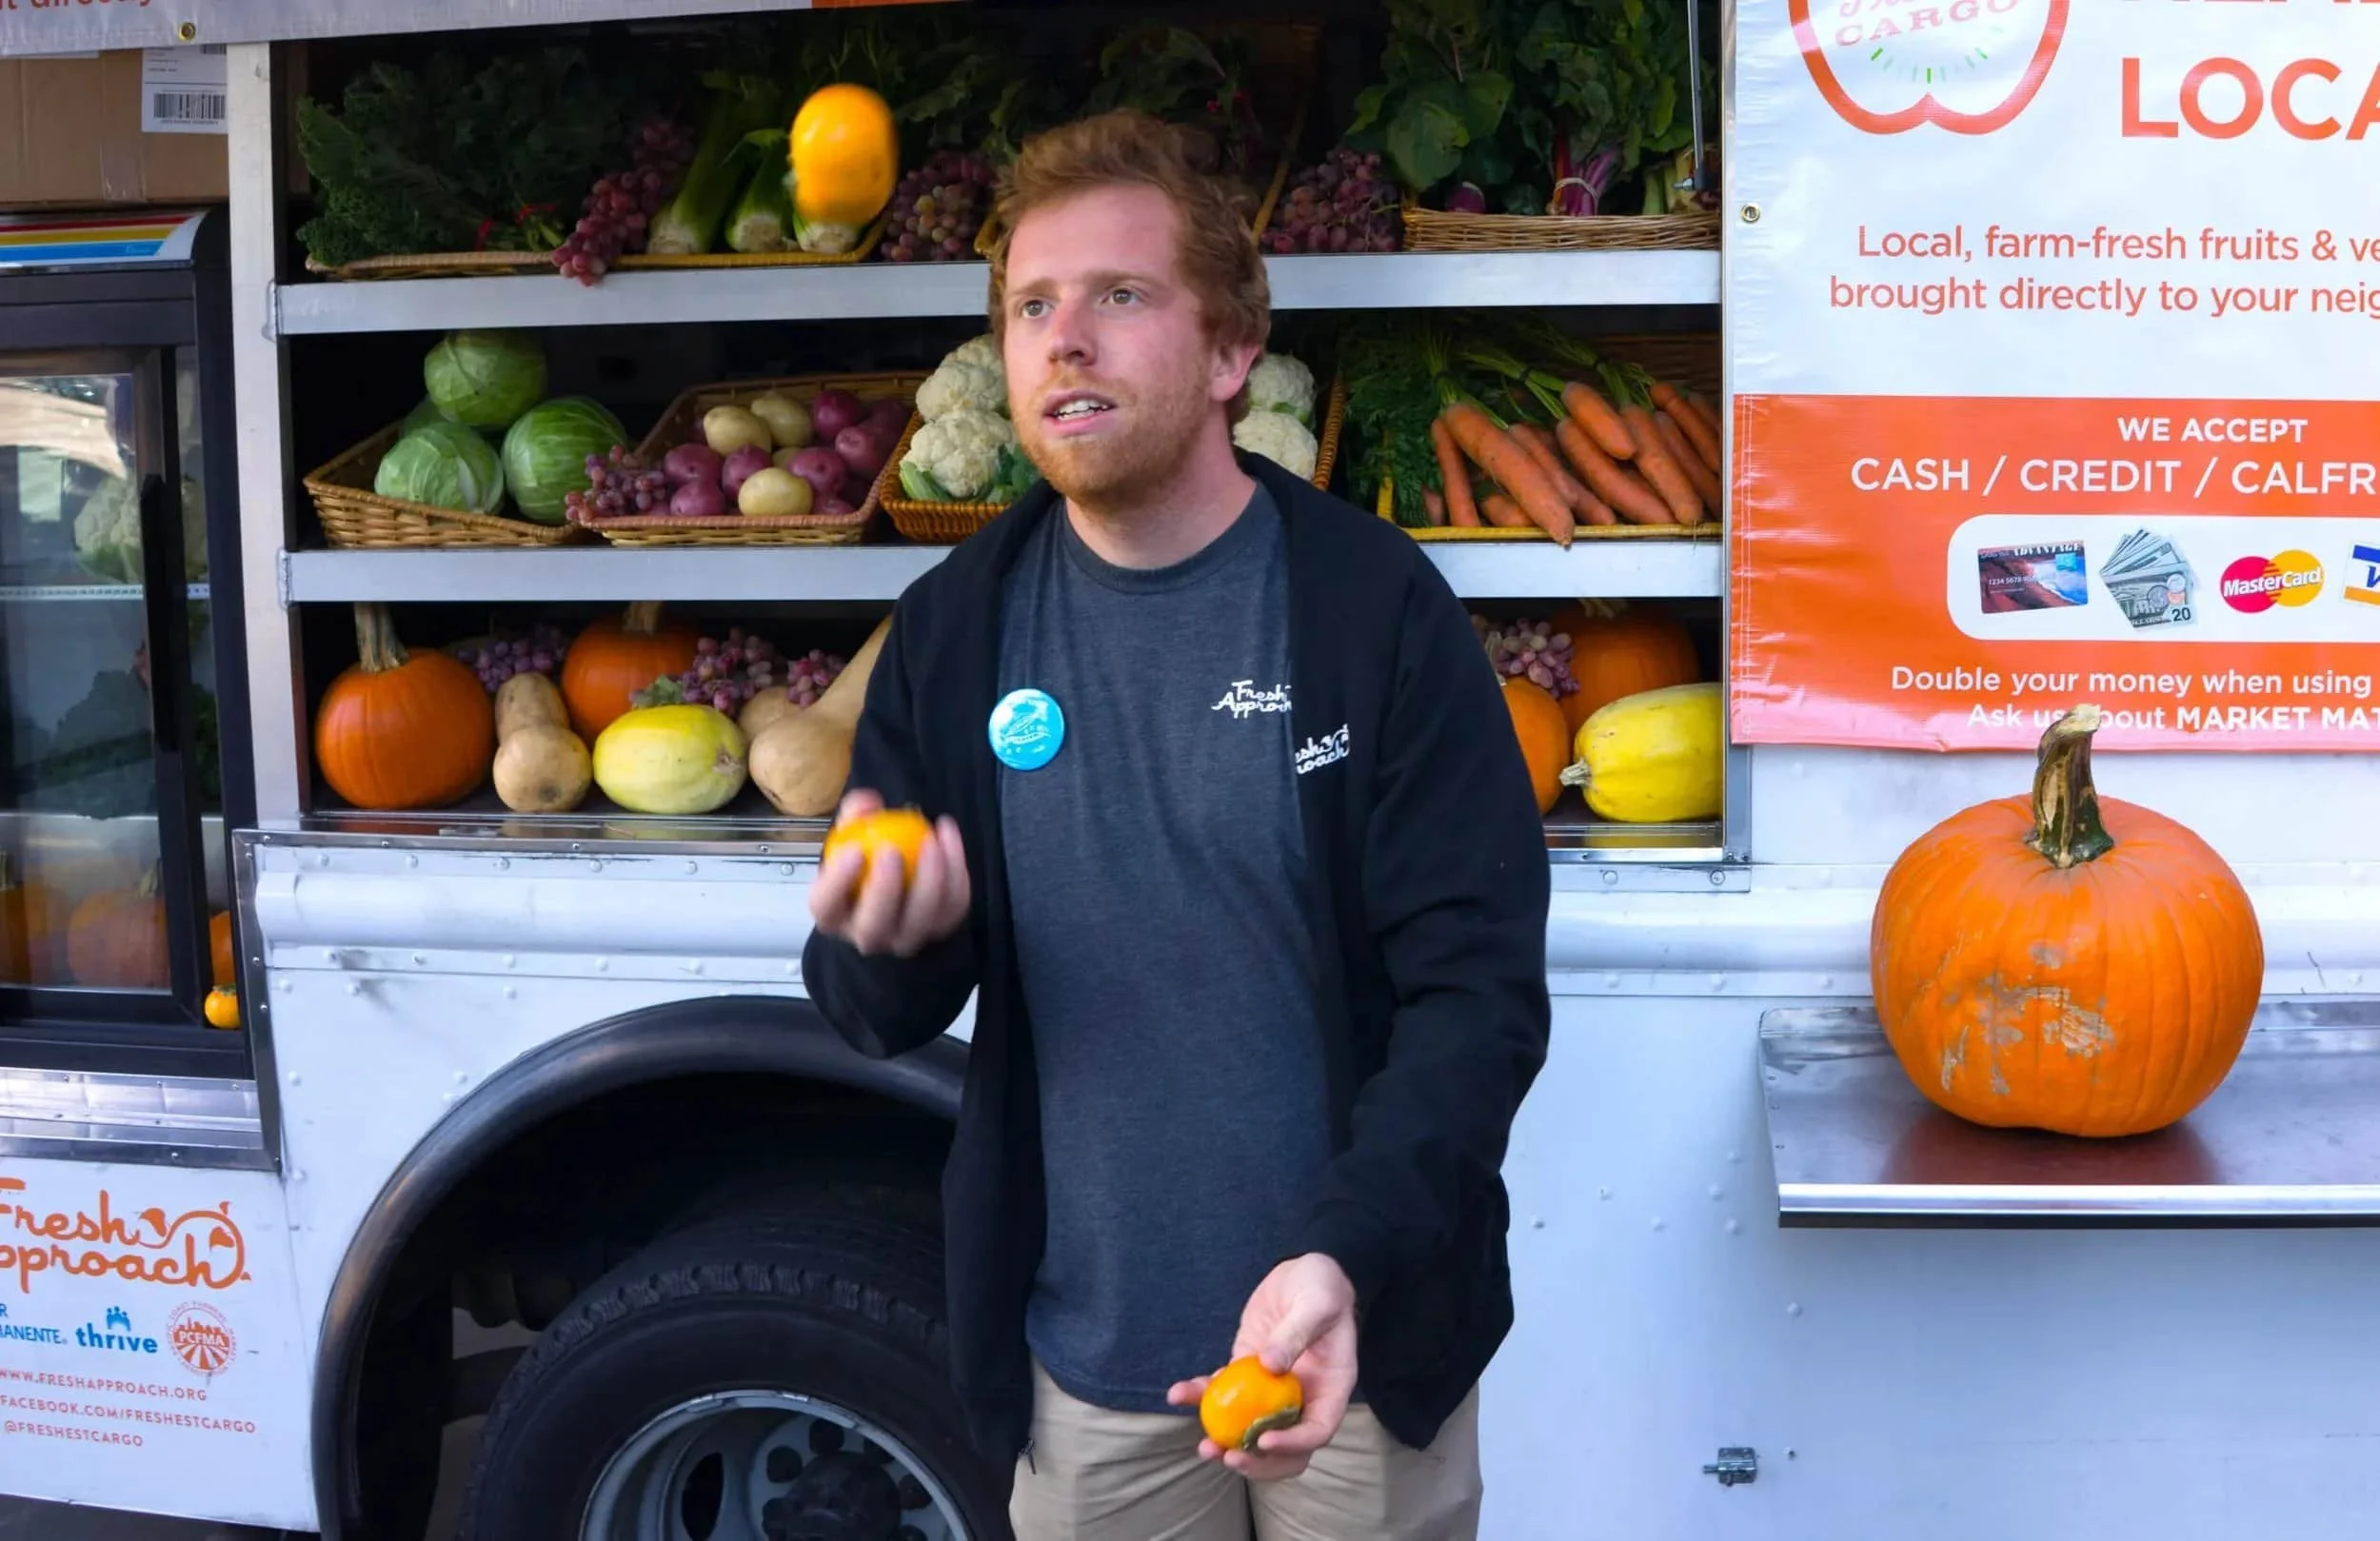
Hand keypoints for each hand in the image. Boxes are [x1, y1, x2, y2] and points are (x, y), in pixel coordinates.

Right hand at [808, 789, 970, 956]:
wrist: (894, 882)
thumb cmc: (865, 860)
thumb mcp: (852, 833)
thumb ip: (855, 815)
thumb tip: (867, 804)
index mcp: (833, 914)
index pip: (825, 907)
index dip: (837, 882)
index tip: (853, 850)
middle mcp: (867, 935)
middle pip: (874, 926)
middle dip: (884, 889)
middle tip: (891, 849)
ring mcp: (905, 938)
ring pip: (919, 921)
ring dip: (929, 881)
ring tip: (931, 841)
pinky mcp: (939, 929)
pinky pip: (951, 906)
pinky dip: (955, 872)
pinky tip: (948, 837)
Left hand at [1165, 1253, 1357, 1481]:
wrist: (1301, 1275)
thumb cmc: (1321, 1286)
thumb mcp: (1318, 1301)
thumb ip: (1297, 1331)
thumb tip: (1271, 1366)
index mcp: (1331, 1387)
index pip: (1318, 1430)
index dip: (1294, 1444)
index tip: (1264, 1441)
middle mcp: (1304, 1398)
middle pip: (1285, 1447)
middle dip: (1256, 1461)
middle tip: (1228, 1457)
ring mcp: (1273, 1391)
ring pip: (1252, 1430)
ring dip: (1226, 1443)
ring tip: (1203, 1446)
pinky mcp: (1246, 1374)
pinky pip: (1225, 1394)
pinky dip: (1202, 1397)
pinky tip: (1178, 1393)